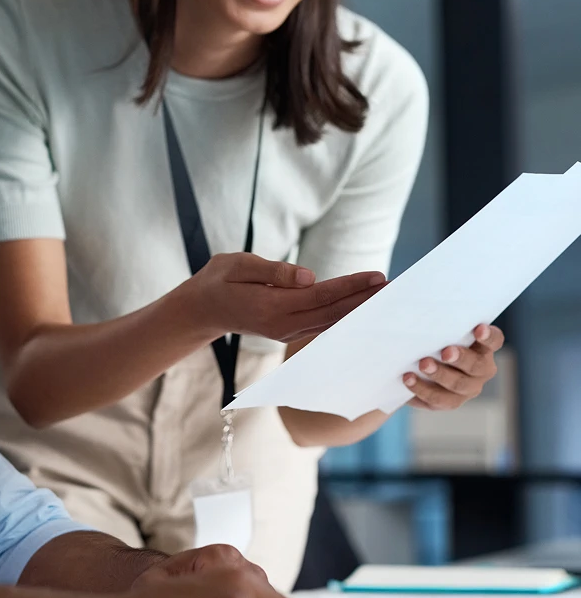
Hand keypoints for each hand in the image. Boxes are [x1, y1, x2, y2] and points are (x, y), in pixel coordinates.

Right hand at [186, 252, 384, 344]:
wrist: (201, 309)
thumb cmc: (217, 281)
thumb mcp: (236, 265)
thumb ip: (272, 272)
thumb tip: (310, 276)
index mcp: (270, 307)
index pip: (320, 296)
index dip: (350, 286)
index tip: (377, 276)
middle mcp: (283, 325)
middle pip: (332, 313)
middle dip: (365, 301)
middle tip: (396, 289)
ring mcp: (286, 331)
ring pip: (330, 321)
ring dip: (359, 310)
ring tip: (386, 297)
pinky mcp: (288, 330)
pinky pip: (322, 324)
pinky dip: (344, 316)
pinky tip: (362, 309)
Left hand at [403, 324, 504, 409]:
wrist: (412, 365)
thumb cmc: (427, 337)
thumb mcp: (430, 325)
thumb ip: (428, 315)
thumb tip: (401, 292)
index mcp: (482, 347)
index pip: (494, 340)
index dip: (489, 336)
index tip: (478, 328)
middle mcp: (481, 369)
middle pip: (478, 366)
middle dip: (462, 358)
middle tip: (445, 352)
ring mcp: (467, 388)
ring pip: (459, 385)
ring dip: (440, 375)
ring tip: (422, 364)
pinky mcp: (449, 401)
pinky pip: (439, 400)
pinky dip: (423, 389)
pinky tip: (408, 379)